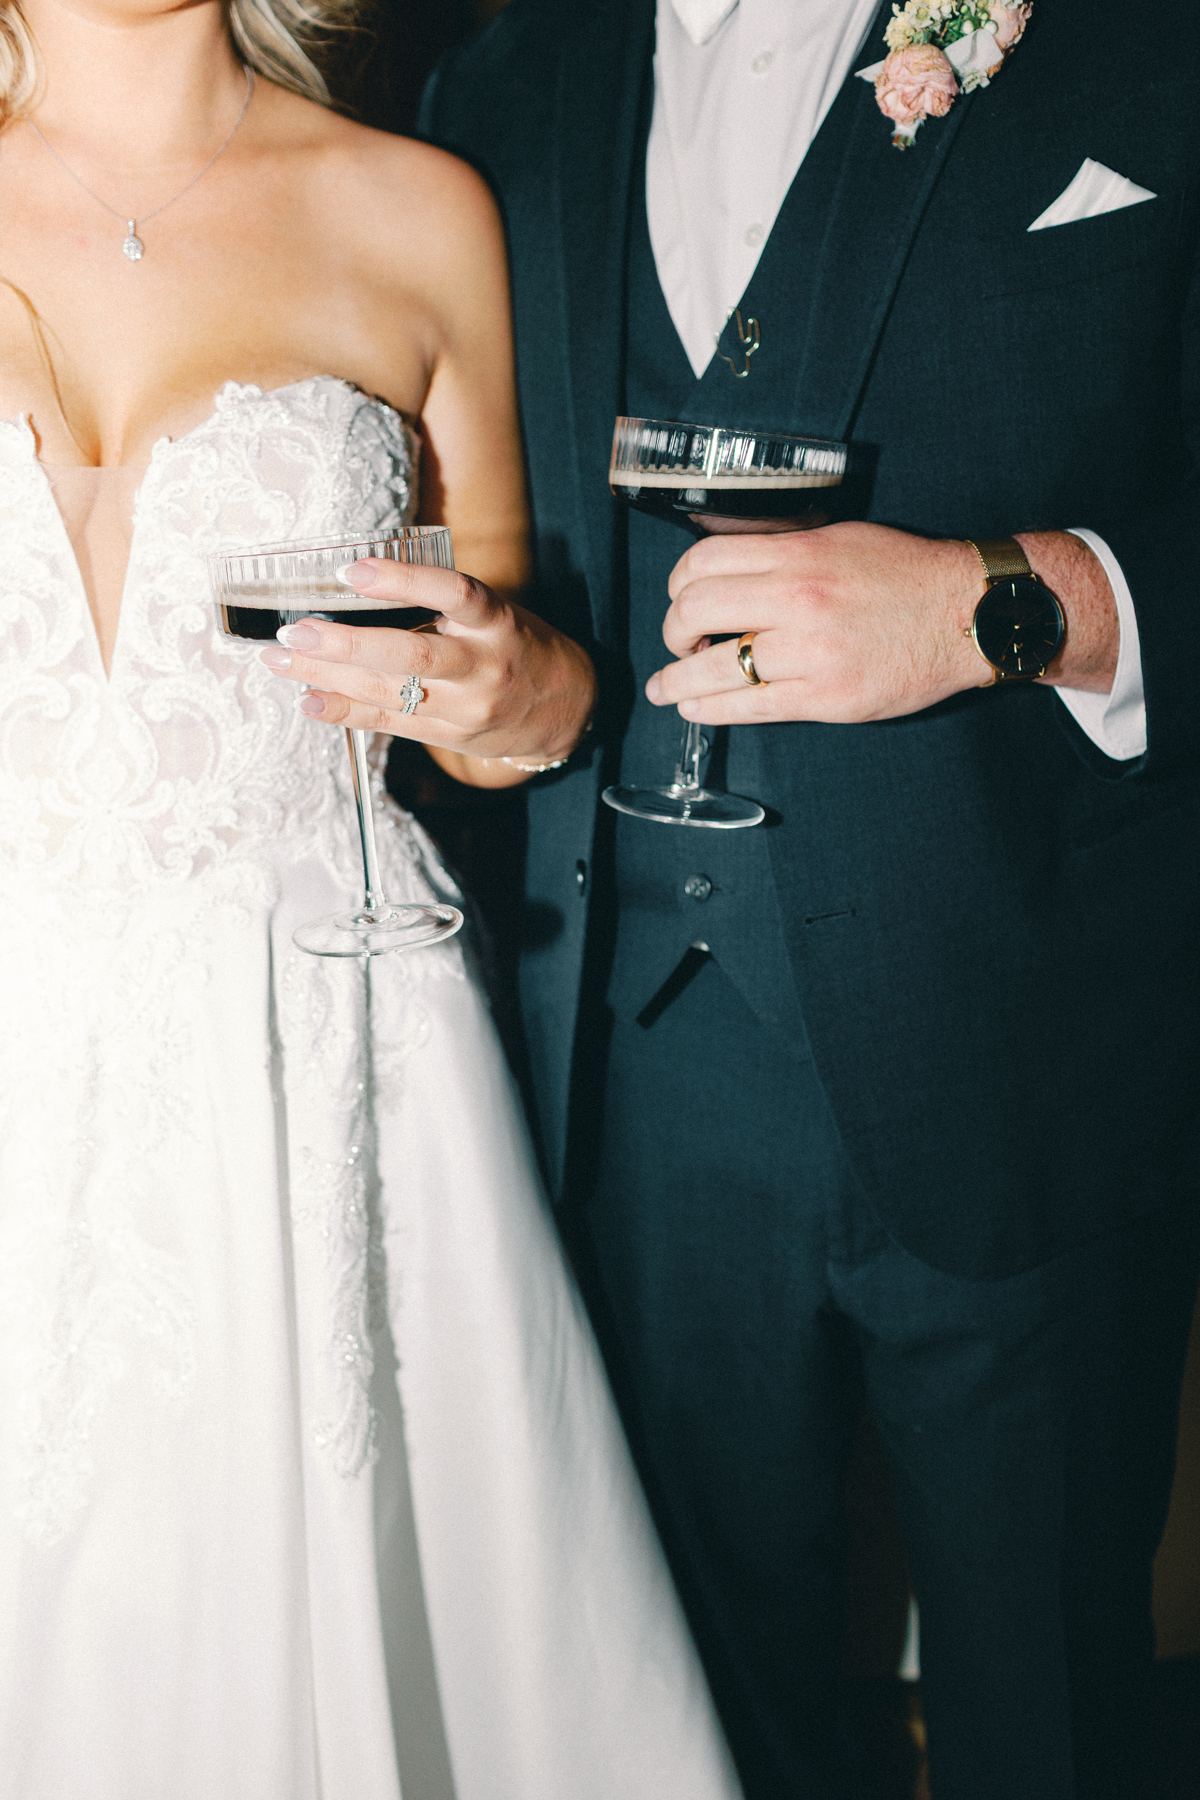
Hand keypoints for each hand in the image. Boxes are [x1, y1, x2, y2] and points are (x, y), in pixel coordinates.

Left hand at [258, 559, 595, 779]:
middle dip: (346, 643)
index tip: (351, 571)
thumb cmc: (515, 646)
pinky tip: (307, 699)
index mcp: (496, 622)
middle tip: (294, 628)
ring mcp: (465, 706)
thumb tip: (356, 584)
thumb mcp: (493, 615)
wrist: (562, 711)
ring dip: (326, 675)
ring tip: (280, 657)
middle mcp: (483, 665)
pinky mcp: (447, 735)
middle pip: (412, 654)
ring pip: (390, 691)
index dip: (403, 581)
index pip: (455, 593)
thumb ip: (441, 604)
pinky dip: (343, 710)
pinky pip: (388, 722)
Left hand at [645, 522, 1117, 724]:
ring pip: (715, 668)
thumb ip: (783, 553)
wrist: (966, 614)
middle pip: (696, 612)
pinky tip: (695, 707)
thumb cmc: (906, 575)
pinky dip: (710, 709)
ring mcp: (809, 652)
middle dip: (672, 632)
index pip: (703, 563)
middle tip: (676, 643)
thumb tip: (729, 571)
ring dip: (677, 680)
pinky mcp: (824, 697)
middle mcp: (797, 600)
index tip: (678, 598)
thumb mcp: (839, 540)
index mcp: (798, 555)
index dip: (677, 584)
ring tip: (666, 687)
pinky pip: (749, 707)